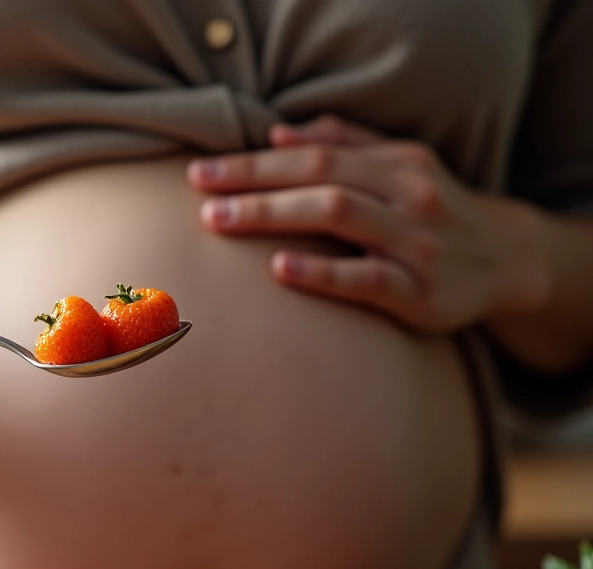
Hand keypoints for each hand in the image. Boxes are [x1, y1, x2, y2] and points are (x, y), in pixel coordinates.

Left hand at [187, 115, 546, 332]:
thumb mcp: (400, 166)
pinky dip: (323, 273)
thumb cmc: (433, 211)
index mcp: (397, 163)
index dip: (255, 163)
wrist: (508, 262)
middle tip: (200, 198)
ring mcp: (417, 245)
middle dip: (254, 186)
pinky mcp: (421, 295)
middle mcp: (409, 196)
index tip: (202, 172)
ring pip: (340, 216)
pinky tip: (280, 269)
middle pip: (321, 179)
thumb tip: (277, 134)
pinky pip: (367, 280)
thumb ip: (344, 144)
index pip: (314, 155)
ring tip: (222, 221)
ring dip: (274, 215)